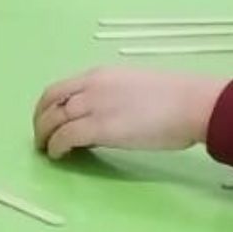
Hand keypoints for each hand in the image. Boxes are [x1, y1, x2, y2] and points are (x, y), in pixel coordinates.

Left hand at [32, 69, 227, 159]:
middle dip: (40, 121)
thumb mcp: (136, 88)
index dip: (48, 106)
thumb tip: (104, 117)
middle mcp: (91, 86)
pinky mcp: (99, 127)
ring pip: (53, 120)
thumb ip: (114, 97)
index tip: (48, 120)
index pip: (61, 88)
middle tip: (41, 139)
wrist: (192, 103)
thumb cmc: (176, 98)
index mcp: (100, 75)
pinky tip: (59, 156)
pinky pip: (65, 137)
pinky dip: (56, 147)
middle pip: (50, 102)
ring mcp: (94, 105)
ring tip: (46, 150)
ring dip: (44, 136)